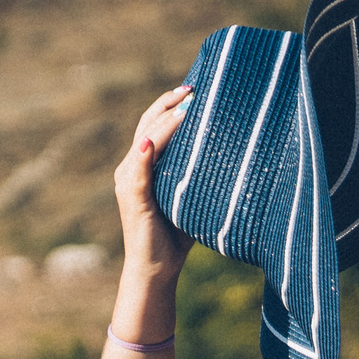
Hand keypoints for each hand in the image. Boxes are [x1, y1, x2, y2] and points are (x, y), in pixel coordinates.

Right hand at [115, 85, 196, 284]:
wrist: (157, 269)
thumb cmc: (176, 236)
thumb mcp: (191, 198)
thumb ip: (199, 177)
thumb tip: (229, 158)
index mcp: (144, 166)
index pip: (154, 125)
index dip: (171, 106)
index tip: (194, 90)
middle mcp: (131, 168)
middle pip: (147, 124)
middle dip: (169, 104)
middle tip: (193, 89)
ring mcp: (128, 181)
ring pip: (145, 140)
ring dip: (164, 122)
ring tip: (185, 107)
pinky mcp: (131, 197)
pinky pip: (138, 171)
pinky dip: (145, 154)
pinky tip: (152, 142)